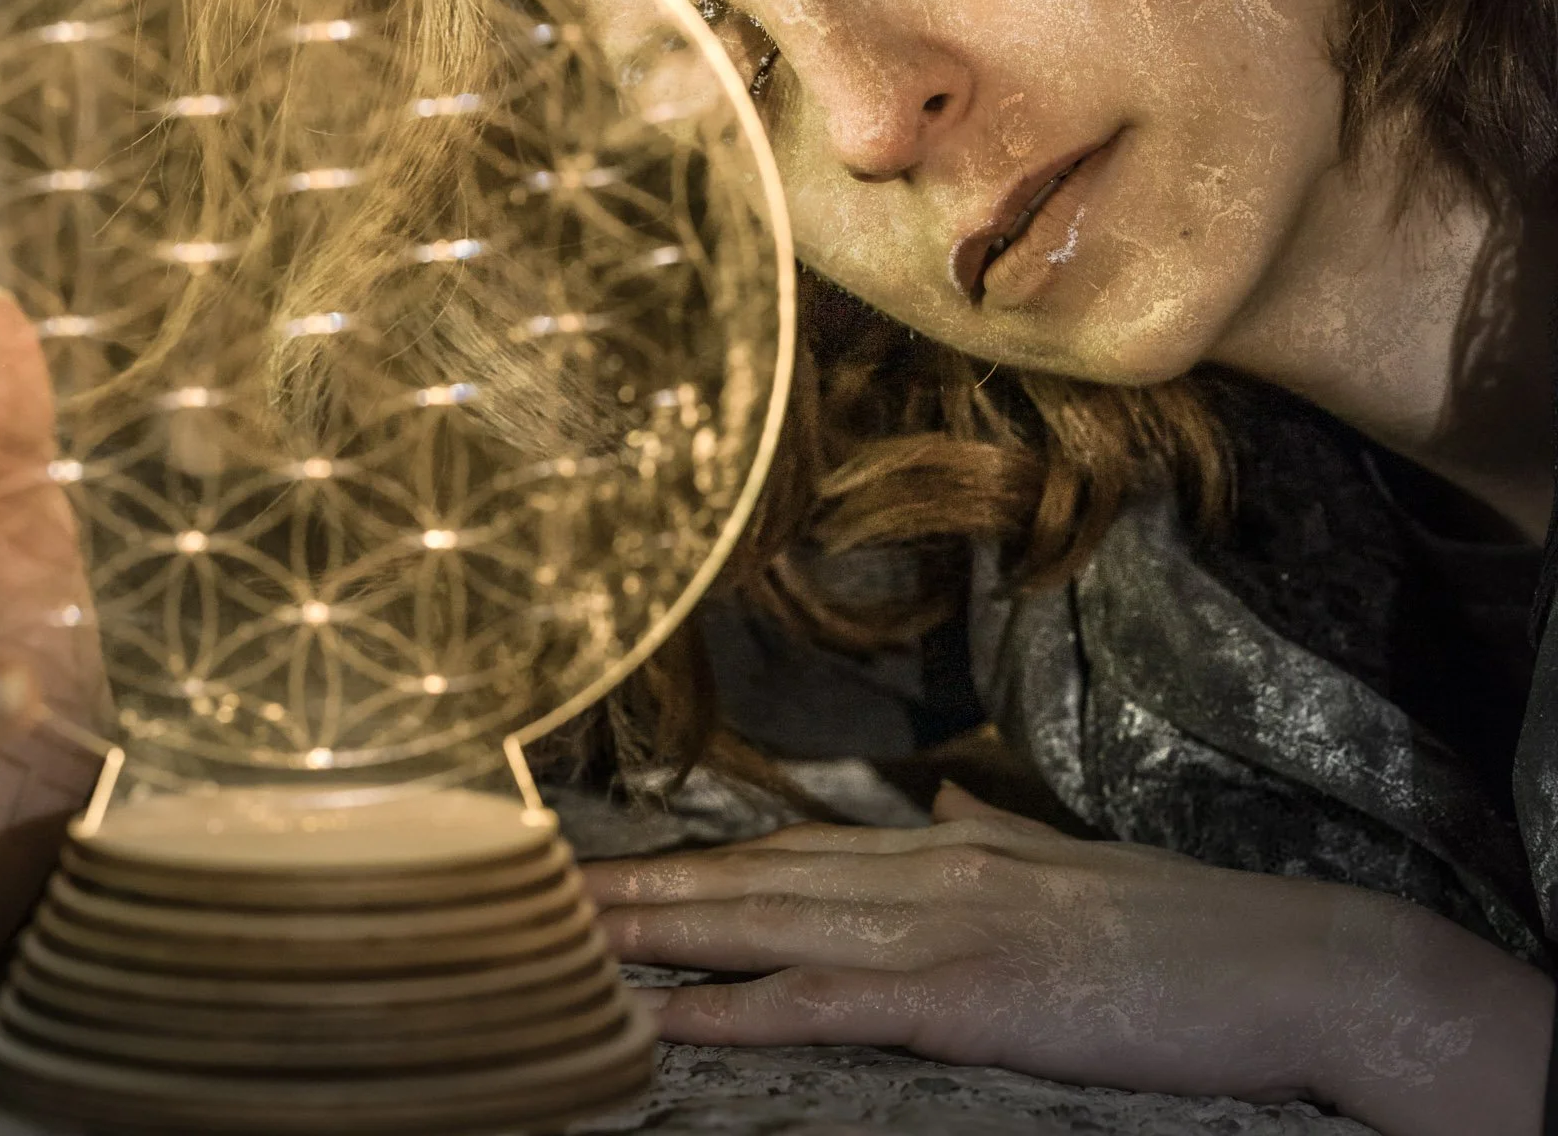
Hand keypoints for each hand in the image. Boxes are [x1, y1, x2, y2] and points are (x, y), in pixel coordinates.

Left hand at [583, 785, 1553, 1135]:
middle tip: (532, 885)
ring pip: (767, 922)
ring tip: (566, 932)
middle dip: (638, 883)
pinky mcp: (973, 995)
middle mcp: (921, 868)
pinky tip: (674, 1013)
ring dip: (659, 930)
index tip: (603, 859)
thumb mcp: (1059, 873)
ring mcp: (943, 925)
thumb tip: (935, 806)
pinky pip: (830, 1001)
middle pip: (749, 874)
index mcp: (937, 848)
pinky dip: (742, 1004)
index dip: (685, 854)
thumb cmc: (1174, 932)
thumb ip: (984, 840)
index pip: (782, 849)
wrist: (1288, 959)